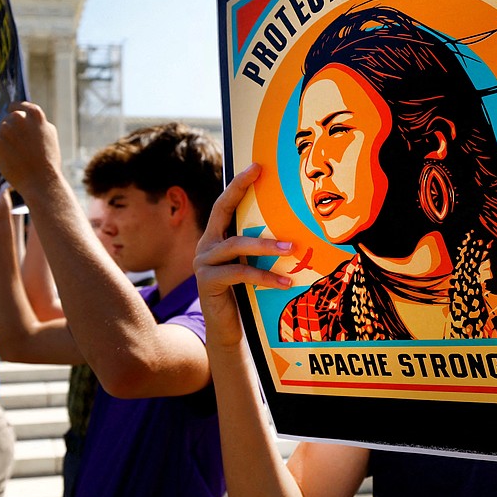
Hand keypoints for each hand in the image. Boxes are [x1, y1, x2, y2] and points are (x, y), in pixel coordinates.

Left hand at [0, 102, 61, 196]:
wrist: (40, 181)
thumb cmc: (48, 160)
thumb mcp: (49, 135)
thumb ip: (38, 123)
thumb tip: (25, 116)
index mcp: (34, 114)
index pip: (19, 105)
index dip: (15, 110)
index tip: (11, 113)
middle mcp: (18, 117)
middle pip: (8, 119)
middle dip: (11, 129)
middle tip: (17, 145)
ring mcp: (5, 129)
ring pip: (0, 131)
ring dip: (4, 140)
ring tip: (16, 155)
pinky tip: (9, 159)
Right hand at [194, 164, 292, 350]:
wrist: (227, 330)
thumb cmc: (243, 295)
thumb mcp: (250, 265)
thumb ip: (257, 248)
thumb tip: (292, 228)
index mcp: (215, 238)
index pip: (224, 204)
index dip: (238, 184)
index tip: (256, 166)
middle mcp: (206, 246)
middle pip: (222, 212)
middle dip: (241, 190)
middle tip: (263, 176)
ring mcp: (204, 263)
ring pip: (236, 245)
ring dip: (266, 246)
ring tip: (291, 248)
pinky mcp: (208, 282)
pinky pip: (240, 273)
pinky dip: (265, 277)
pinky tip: (286, 282)